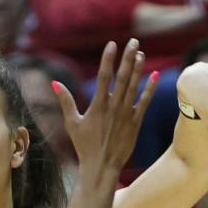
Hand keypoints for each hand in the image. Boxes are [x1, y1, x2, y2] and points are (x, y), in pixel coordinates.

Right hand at [58, 42, 156, 183]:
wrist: (101, 166)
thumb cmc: (83, 145)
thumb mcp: (71, 122)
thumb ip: (65, 101)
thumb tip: (54, 83)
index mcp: (97, 105)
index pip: (103, 77)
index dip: (108, 59)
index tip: (112, 44)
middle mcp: (113, 107)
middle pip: (122, 77)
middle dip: (128, 58)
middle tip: (133, 41)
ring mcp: (126, 114)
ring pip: (134, 86)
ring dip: (138, 68)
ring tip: (141, 53)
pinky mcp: (135, 122)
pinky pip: (144, 101)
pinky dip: (149, 88)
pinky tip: (154, 74)